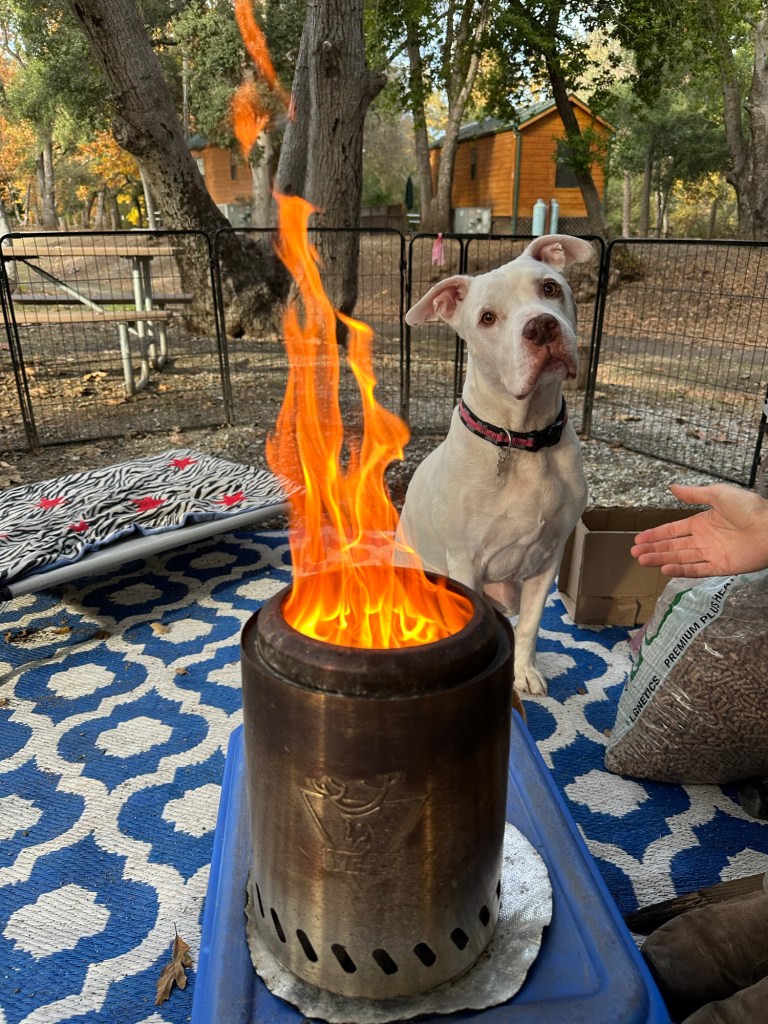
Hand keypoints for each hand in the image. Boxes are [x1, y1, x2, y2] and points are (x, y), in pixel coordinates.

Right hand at [631, 483, 767, 577]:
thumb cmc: (750, 508)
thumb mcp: (719, 494)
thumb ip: (695, 494)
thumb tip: (672, 487)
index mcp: (702, 522)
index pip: (673, 530)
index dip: (656, 534)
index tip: (639, 538)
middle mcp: (704, 540)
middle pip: (673, 546)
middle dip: (653, 549)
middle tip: (635, 553)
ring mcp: (711, 554)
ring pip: (680, 558)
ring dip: (661, 559)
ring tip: (642, 560)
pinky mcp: (720, 567)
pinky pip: (696, 570)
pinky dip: (680, 570)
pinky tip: (664, 569)